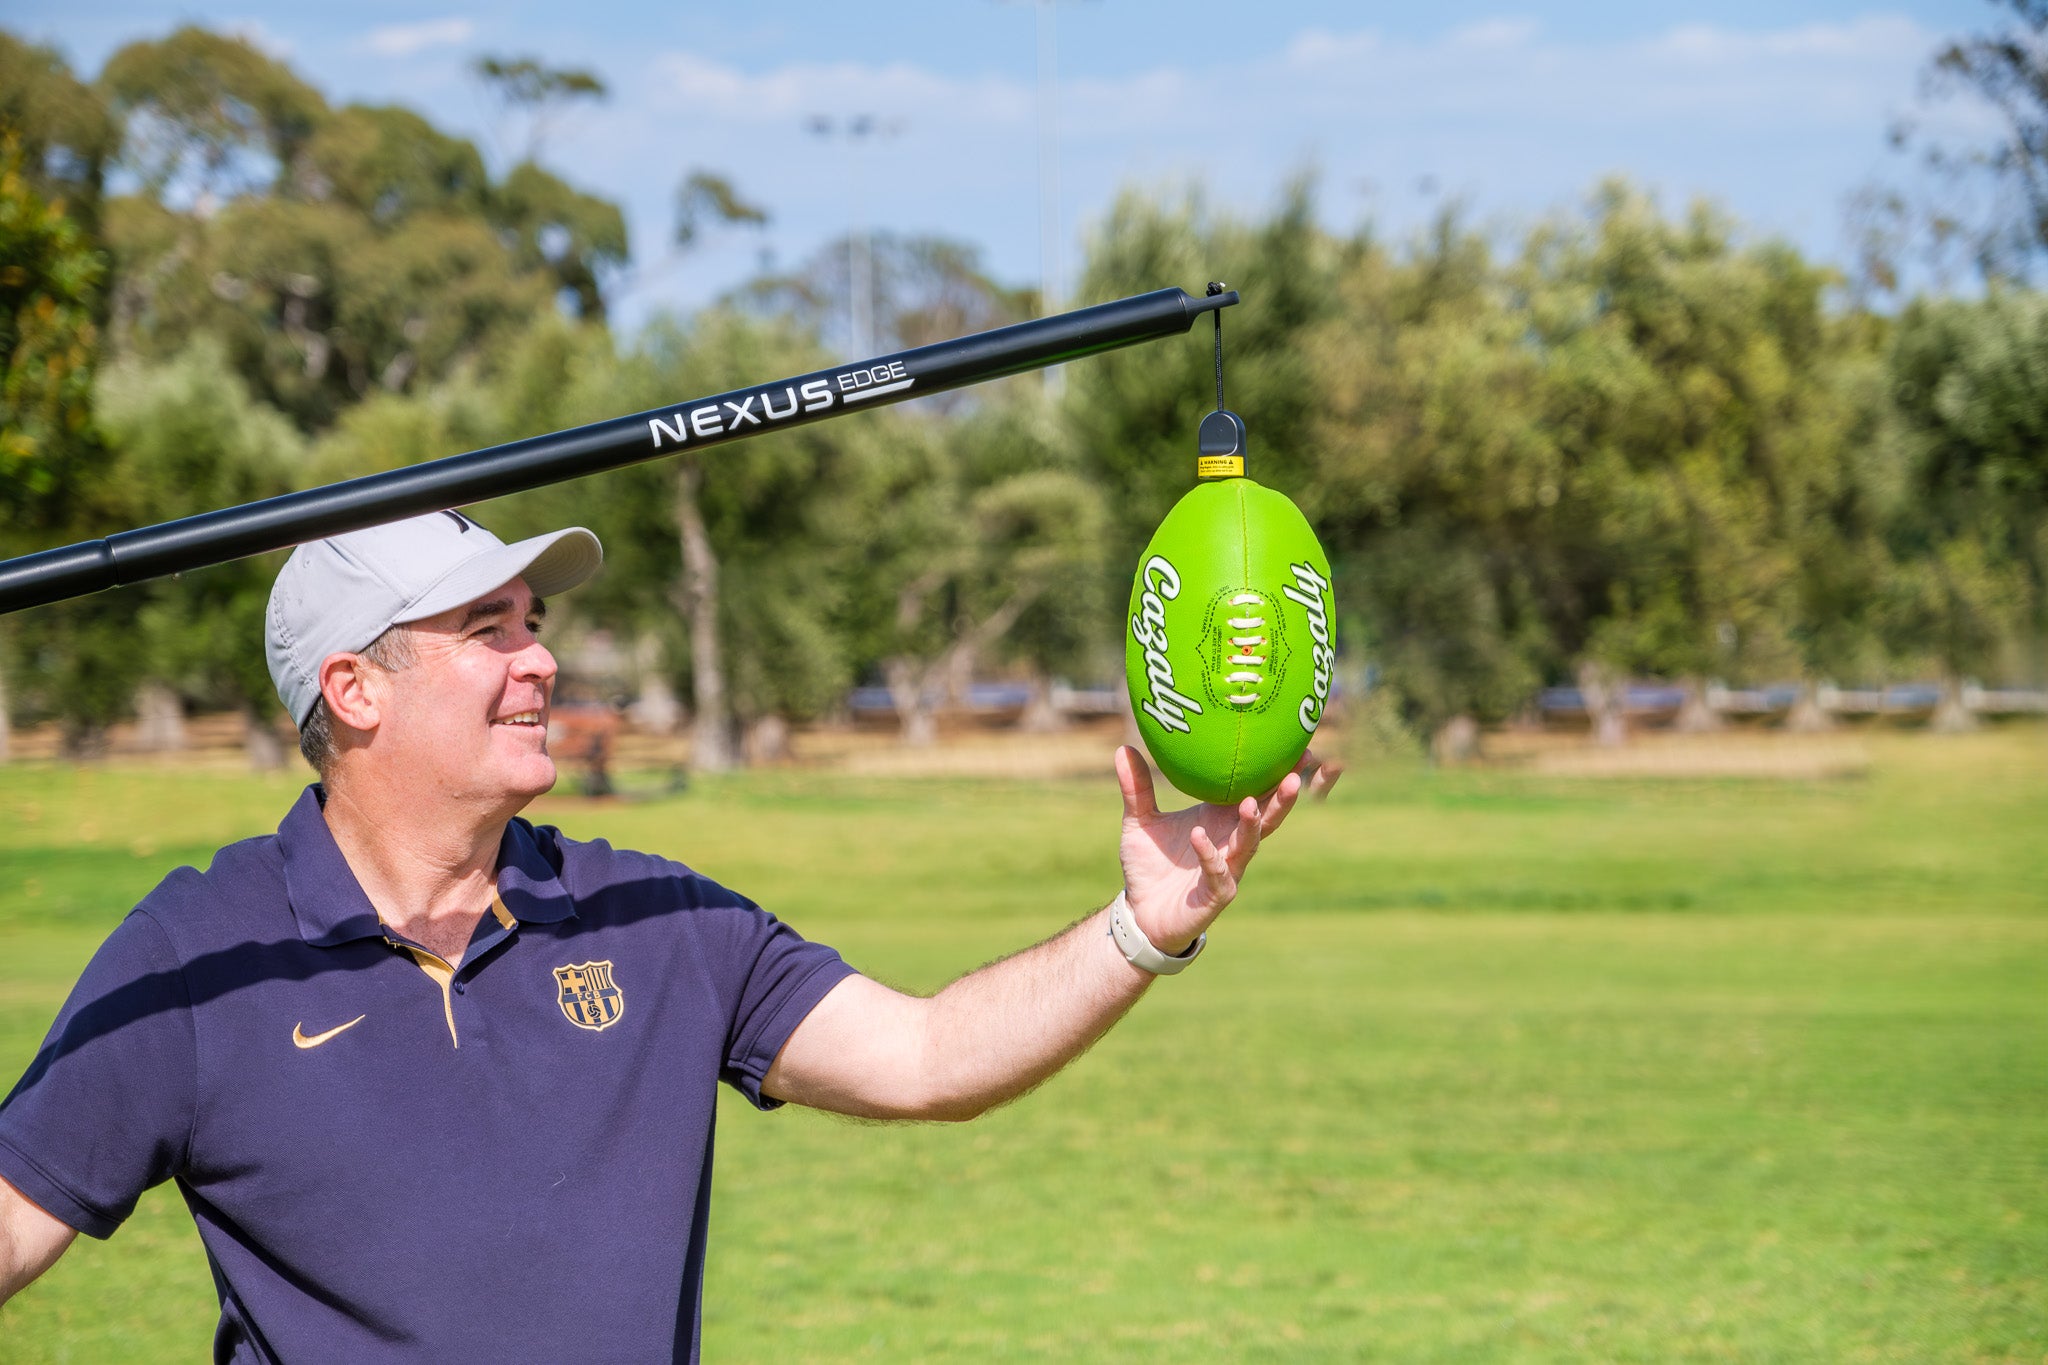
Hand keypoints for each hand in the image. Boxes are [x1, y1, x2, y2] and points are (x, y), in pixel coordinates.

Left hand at [1114, 746, 1340, 954]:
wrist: (1140, 912)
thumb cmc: (1149, 865)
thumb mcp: (1140, 821)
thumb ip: (1136, 788)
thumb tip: (1123, 749)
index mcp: (1220, 820)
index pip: (1256, 792)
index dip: (1276, 773)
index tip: (1296, 747)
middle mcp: (1231, 842)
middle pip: (1267, 817)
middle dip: (1282, 797)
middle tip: (1294, 772)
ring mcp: (1227, 869)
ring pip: (1249, 844)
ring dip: (1253, 824)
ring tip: (1251, 802)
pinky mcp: (1214, 895)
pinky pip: (1217, 873)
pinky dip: (1209, 855)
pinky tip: (1199, 836)